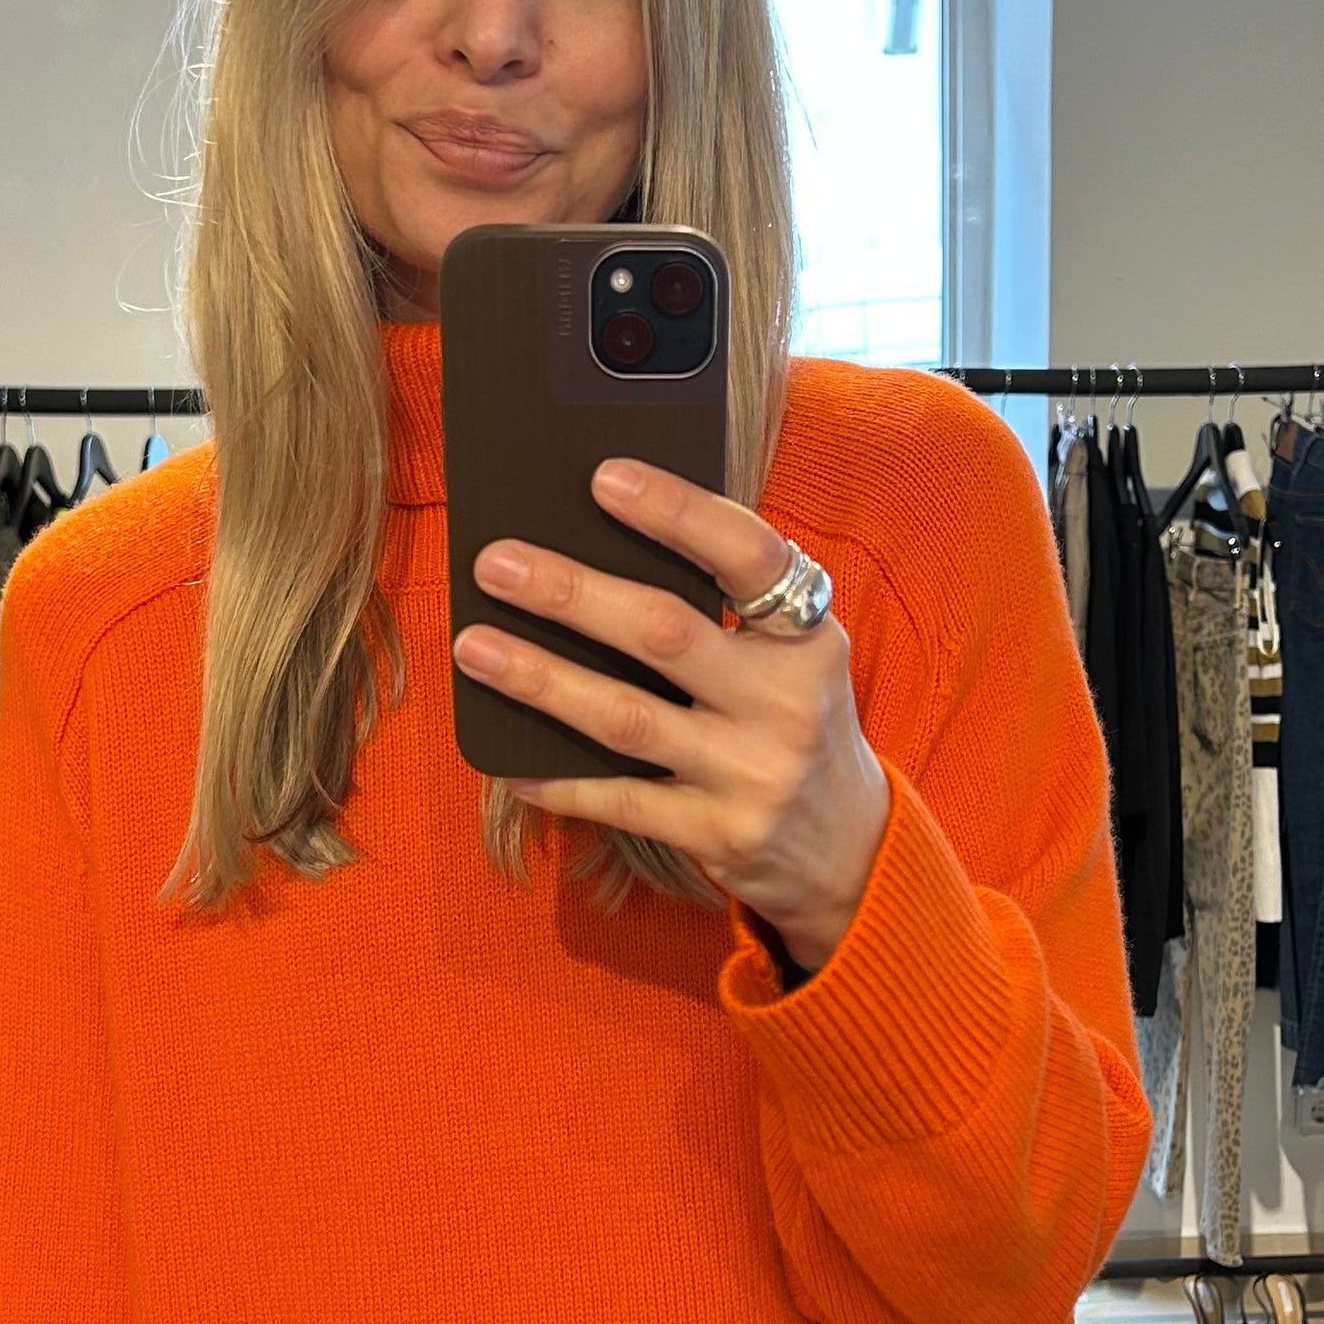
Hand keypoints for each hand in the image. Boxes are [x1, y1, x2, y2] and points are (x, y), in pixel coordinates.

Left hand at [452, 458, 891, 970]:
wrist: (848, 845)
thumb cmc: (794, 722)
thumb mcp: (793, 658)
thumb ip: (728, 609)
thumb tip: (600, 545)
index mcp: (809, 639)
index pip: (749, 556)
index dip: (678, 512)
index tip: (604, 478)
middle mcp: (787, 704)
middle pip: (665, 634)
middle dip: (571, 595)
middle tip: (495, 564)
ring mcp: (754, 774)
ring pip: (627, 719)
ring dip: (541, 680)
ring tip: (475, 647)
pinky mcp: (721, 835)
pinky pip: (622, 801)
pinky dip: (559, 781)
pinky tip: (506, 761)